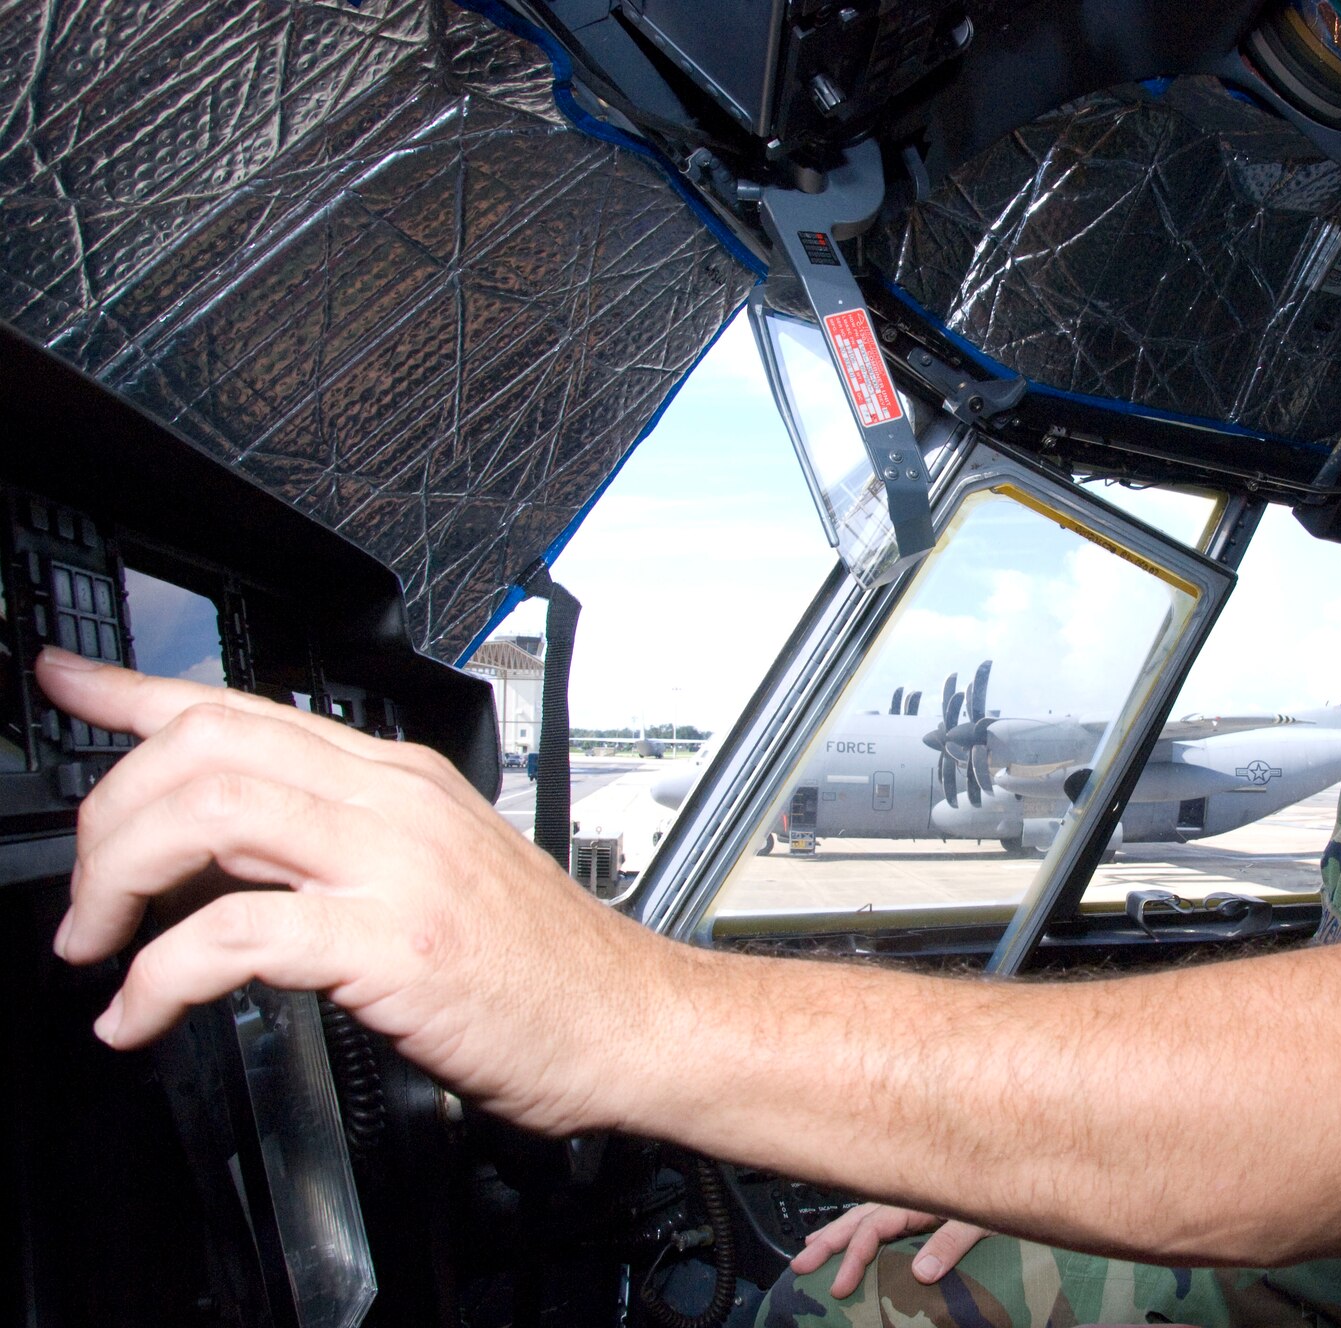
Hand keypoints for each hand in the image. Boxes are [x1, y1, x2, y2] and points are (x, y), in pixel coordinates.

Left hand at [37, 647, 665, 1135]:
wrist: (633, 1023)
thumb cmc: (546, 966)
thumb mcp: (441, 872)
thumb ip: (347, 842)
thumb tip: (236, 851)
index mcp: (401, 776)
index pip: (244, 705)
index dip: (134, 693)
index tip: (67, 684)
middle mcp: (393, 799)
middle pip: (204, 746)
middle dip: (108, 816)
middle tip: (87, 896)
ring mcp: (396, 863)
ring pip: (207, 810)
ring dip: (116, 881)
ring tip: (98, 949)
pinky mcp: (393, 941)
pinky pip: (231, 936)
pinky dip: (156, 977)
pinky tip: (141, 1015)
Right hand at [790, 1203, 990, 1297]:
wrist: (1019, 1162)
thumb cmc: (1005, 1186)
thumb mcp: (982, 1218)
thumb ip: (952, 1242)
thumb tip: (922, 1273)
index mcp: (917, 1196)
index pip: (874, 1229)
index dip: (854, 1259)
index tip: (839, 1286)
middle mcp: (909, 1193)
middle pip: (859, 1217)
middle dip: (828, 1242)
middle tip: (800, 1266)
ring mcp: (912, 1195)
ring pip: (864, 1212)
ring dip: (836, 1231)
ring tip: (810, 1248)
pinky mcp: (920, 1201)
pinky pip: (879, 1212)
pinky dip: (858, 1225)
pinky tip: (848, 1232)